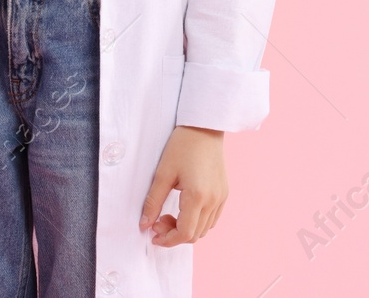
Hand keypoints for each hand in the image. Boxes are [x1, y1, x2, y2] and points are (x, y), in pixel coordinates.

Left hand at [139, 125, 227, 246]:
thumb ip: (153, 202)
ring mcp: (221, 197)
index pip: (185, 233)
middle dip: (174, 234)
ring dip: (186, 229)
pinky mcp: (224, 192)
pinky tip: (185, 209)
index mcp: (197, 196)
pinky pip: (212, 218)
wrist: (204, 127)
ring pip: (204, 229)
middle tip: (158, 221)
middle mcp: (213, 200)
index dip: (168, 240)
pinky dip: (197, 221)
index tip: (153, 235)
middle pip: (195, 235)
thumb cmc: (183, 146)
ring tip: (170, 214)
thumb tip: (144, 225)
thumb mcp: (163, 174)